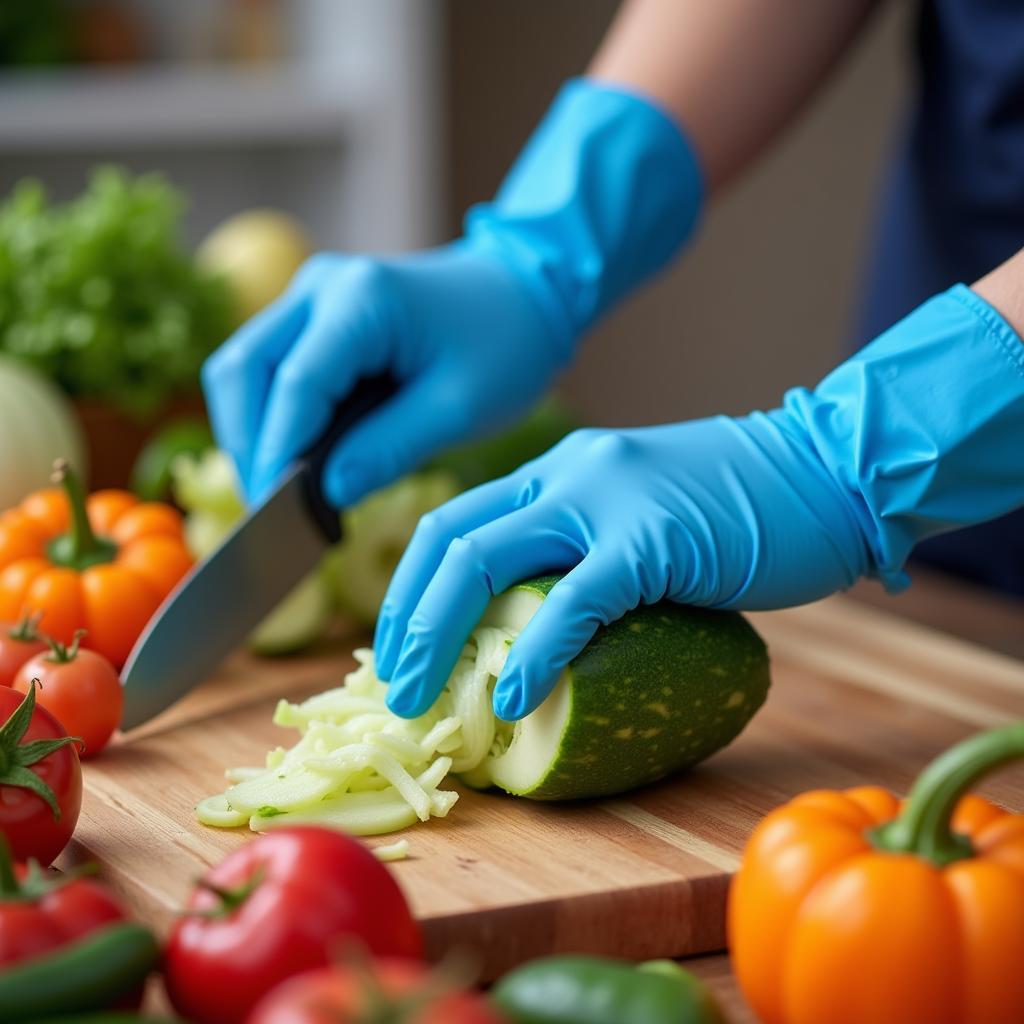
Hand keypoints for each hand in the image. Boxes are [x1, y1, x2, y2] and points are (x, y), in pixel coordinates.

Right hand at [202, 245, 563, 505]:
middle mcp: (323, 286)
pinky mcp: (315, 314)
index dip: (278, 451)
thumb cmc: (506, 345)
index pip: (296, 384)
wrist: (524, 294)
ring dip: (251, 429)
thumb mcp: (459, 408)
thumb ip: (389, 449)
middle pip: (245, 368)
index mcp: (363, 299)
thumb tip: (324, 493)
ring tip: (276, 490)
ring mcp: (313, 296)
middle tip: (268, 508)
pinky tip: (291, 458)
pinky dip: (269, 414)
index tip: (273, 511)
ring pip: (245, 367)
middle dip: (249, 441)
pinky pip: (268, 366)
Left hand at [377, 284, 1023, 720]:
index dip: (412, 584)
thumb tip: (548, 621)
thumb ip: (593, 547)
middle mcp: (568, 473)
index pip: (456, 520)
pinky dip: (530, 655)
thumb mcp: (645, 510)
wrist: (828, 470)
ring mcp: (606, 502)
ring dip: (437, 636)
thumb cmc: (744, 506)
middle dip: (404, 616)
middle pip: (449, 539)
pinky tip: (509, 698)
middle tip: (386, 680)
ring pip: (485, 560)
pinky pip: (571, 602)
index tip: (397, 644)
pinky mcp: (653, 540)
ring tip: (418, 700)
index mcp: (561, 469)